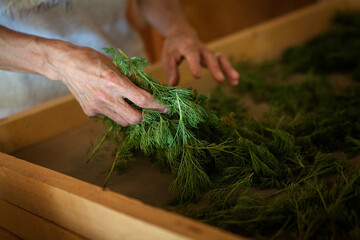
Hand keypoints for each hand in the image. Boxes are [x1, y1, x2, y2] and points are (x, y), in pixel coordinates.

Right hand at [45, 42, 166, 125]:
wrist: (65, 64)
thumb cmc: (92, 60)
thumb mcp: (116, 65)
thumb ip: (132, 80)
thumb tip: (150, 91)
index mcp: (114, 81)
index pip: (142, 100)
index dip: (157, 106)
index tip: (166, 108)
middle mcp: (106, 97)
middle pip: (134, 119)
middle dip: (145, 117)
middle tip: (148, 111)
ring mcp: (96, 106)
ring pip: (122, 121)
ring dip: (130, 115)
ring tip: (127, 104)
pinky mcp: (89, 112)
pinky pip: (109, 116)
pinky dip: (114, 111)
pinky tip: (108, 100)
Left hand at [161, 30, 239, 85]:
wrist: (181, 33)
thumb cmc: (173, 47)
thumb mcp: (167, 57)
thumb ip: (171, 70)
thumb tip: (173, 85)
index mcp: (187, 46)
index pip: (192, 55)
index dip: (195, 65)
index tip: (197, 76)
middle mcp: (200, 48)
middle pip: (210, 57)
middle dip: (216, 68)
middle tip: (220, 80)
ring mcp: (208, 51)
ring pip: (220, 58)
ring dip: (228, 69)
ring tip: (235, 80)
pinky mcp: (213, 56)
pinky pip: (223, 62)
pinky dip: (229, 71)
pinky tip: (235, 82)